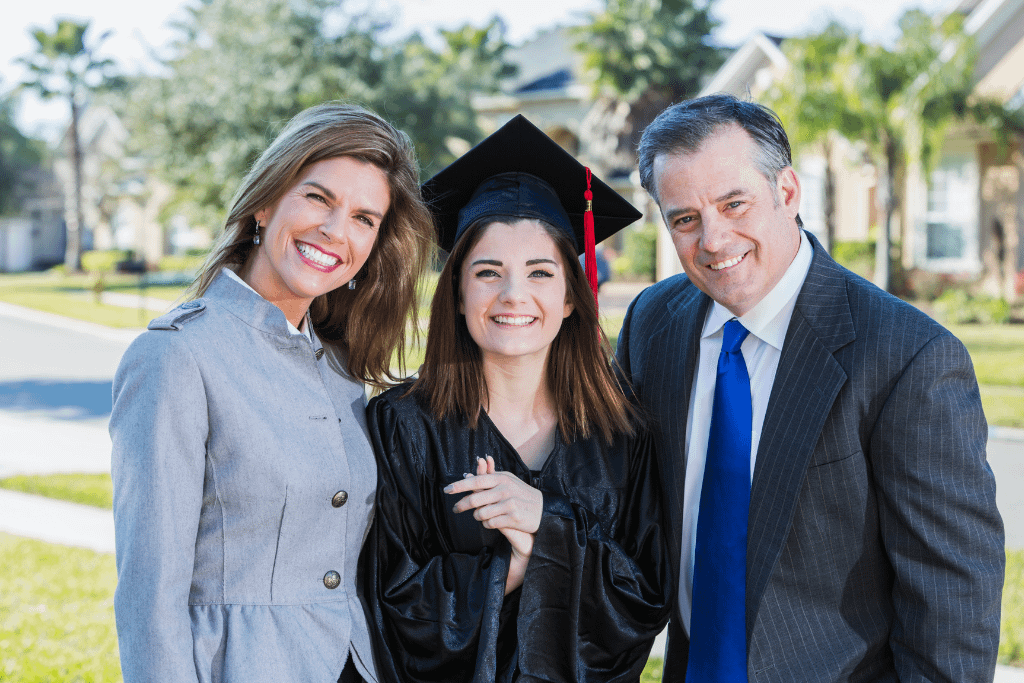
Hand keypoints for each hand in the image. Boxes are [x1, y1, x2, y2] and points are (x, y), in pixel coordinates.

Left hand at [445, 456, 538, 592]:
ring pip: (481, 514)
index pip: (476, 481)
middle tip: (455, 509)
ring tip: (480, 516)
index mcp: (501, 478)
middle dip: (461, 506)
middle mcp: (505, 489)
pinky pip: (490, 524)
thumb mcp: (508, 481)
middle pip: (474, 500)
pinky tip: (491, 522)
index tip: (447, 490)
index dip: (459, 486)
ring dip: (477, 517)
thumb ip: (489, 477)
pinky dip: (487, 524)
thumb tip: (468, 473)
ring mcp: (509, 504)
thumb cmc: (521, 494)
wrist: (543, 509)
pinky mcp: (513, 518)